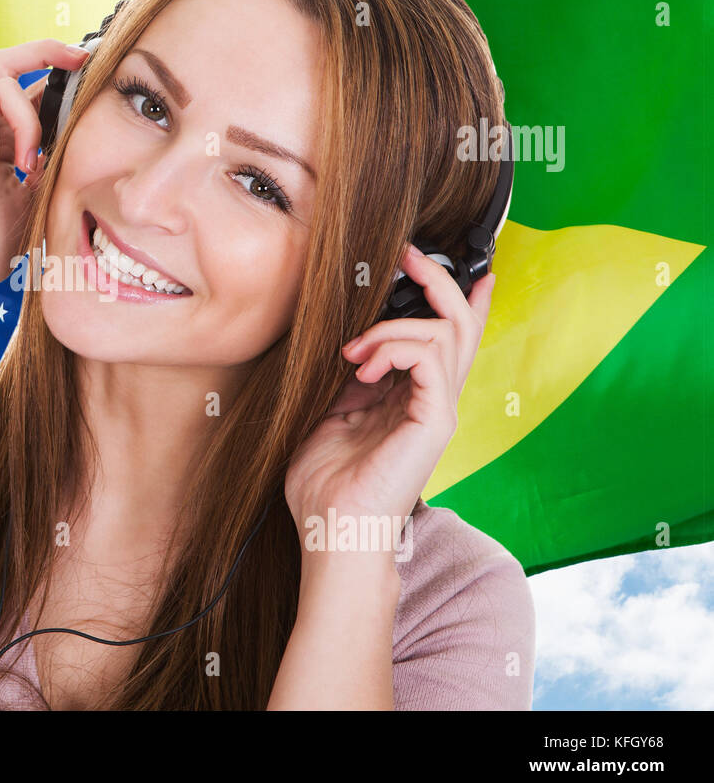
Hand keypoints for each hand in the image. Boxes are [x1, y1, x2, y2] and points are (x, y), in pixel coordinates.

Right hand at [0, 40, 90, 304]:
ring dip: (26, 126)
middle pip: (6, 66)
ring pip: (3, 88)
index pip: (25, 96)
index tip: (89, 69)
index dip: (54, 78)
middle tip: (80, 57)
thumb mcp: (34, 197)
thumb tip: (79, 127)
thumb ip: (49, 160)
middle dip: (45, 51)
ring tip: (24, 166)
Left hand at [283, 244, 496, 546]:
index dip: (452, 299)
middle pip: (459, 325)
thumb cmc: (324, 484)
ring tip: (354, 351)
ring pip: (446, 332)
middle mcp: (432, 400)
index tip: (433, 261)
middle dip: (437, 281)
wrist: (330, 528)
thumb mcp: (328, 414)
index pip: (445, 340)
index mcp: (410, 398)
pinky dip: (393, 347)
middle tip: (407, 253)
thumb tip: (347, 343)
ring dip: (392, 325)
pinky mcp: (434, 421)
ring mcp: (438, 410)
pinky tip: (361, 366)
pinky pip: (430, 357)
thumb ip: (347, 379)